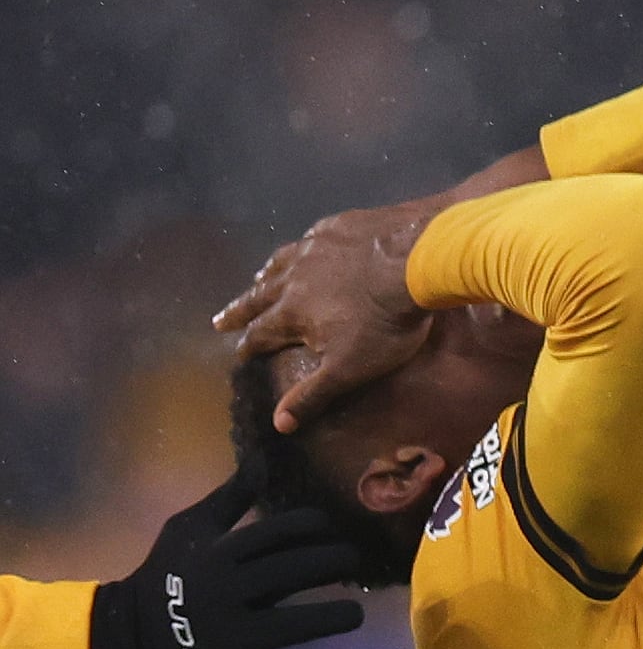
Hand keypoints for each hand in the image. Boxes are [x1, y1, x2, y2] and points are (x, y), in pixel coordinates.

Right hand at [90, 473, 365, 648]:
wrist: (125, 638)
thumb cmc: (167, 576)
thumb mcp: (189, 529)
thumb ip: (230, 498)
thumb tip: (262, 457)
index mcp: (219, 555)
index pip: (281, 531)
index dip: (316, 526)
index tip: (332, 531)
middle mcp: (226, 592)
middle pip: (296, 572)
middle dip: (336, 563)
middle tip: (354, 563)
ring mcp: (229, 637)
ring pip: (296, 625)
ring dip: (336, 617)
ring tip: (354, 614)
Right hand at [213, 199, 438, 432]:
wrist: (417, 260)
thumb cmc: (383, 322)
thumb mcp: (349, 369)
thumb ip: (313, 394)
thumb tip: (278, 424)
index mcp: (291, 312)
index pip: (261, 334)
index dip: (249, 347)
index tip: (237, 354)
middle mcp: (293, 276)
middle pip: (259, 296)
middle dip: (240, 310)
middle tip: (219, 319)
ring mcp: (315, 246)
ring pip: (281, 262)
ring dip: (266, 274)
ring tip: (257, 279)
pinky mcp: (340, 224)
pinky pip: (312, 235)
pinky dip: (303, 245)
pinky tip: (307, 243)